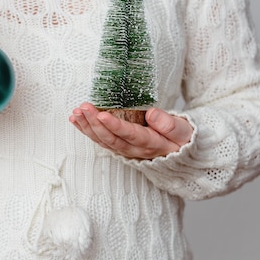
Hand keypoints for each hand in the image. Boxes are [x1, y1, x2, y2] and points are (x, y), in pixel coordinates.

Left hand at [69, 103, 191, 159]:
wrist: (179, 151)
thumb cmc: (181, 138)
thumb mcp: (183, 131)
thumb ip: (170, 124)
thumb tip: (152, 114)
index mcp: (152, 144)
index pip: (131, 135)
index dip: (115, 126)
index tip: (102, 114)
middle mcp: (135, 150)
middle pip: (112, 139)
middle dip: (95, 123)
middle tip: (84, 108)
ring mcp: (125, 150)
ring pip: (103, 141)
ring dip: (87, 127)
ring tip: (76, 112)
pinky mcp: (118, 147)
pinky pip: (100, 140)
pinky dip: (86, 129)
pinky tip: (76, 119)